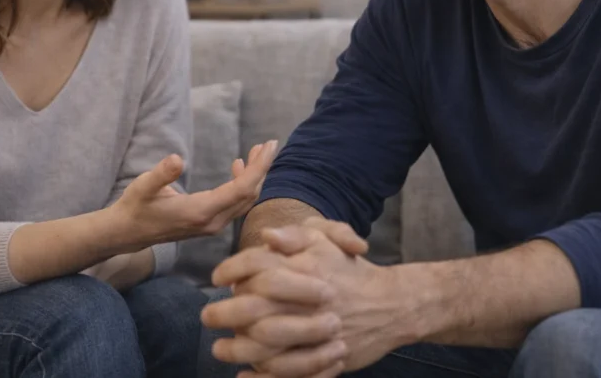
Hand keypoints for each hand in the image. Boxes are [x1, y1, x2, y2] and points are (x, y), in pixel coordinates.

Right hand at [110, 140, 277, 251]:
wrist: (127, 233)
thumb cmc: (135, 206)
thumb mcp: (143, 186)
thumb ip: (161, 174)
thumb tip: (176, 159)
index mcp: (200, 212)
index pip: (241, 189)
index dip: (259, 167)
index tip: (270, 145)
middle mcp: (212, 222)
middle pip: (249, 195)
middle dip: (261, 168)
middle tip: (268, 144)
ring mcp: (212, 225)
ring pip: (245, 200)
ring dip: (254, 176)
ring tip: (257, 152)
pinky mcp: (210, 224)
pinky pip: (236, 204)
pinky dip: (243, 185)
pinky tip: (237, 168)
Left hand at [202, 218, 407, 376]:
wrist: (392, 304)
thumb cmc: (352, 270)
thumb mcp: (328, 241)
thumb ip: (296, 235)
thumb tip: (268, 237)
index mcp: (306, 266)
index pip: (257, 264)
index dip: (231, 270)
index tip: (217, 278)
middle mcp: (307, 298)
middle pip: (253, 307)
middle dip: (224, 313)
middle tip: (208, 316)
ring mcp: (315, 331)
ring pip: (265, 345)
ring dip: (236, 349)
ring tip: (220, 349)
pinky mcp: (325, 359)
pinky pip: (287, 373)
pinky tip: (245, 374)